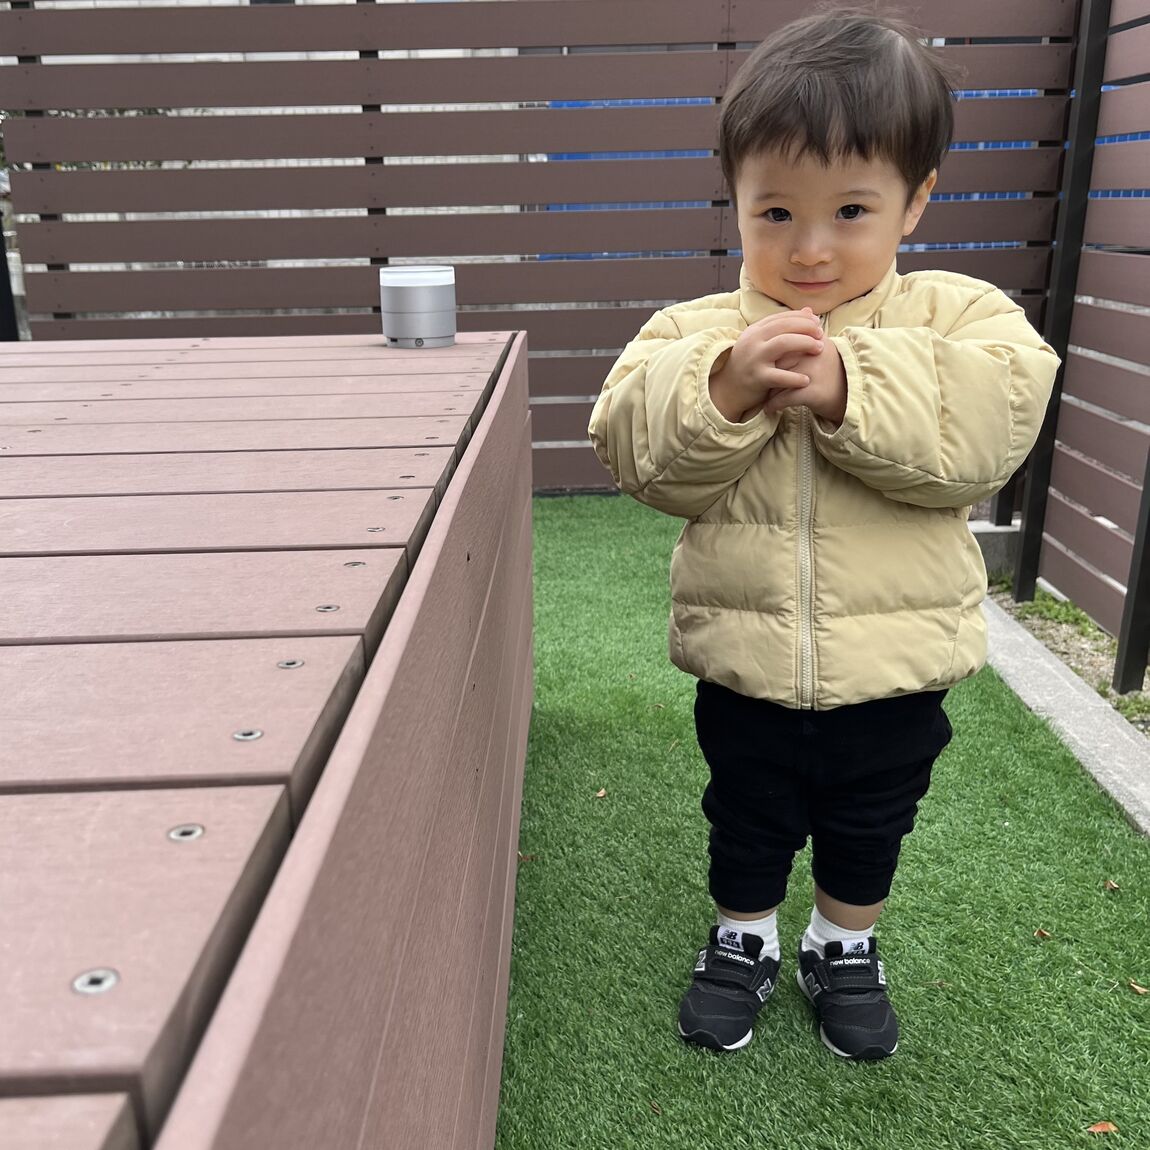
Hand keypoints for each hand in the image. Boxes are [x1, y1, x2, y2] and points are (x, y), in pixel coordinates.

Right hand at [708, 308, 824, 422]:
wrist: (728, 389)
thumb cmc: (751, 364)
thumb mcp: (763, 342)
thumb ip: (784, 327)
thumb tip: (809, 310)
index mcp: (755, 330)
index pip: (781, 317)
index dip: (802, 317)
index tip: (817, 321)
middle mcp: (753, 341)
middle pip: (785, 326)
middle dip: (807, 328)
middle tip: (821, 335)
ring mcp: (754, 358)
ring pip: (784, 343)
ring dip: (805, 344)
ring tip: (819, 350)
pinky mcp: (757, 378)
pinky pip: (779, 376)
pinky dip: (795, 378)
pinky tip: (807, 380)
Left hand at [765, 333, 847, 426]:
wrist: (851, 395)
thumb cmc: (833, 369)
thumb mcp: (826, 345)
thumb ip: (810, 331)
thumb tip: (806, 309)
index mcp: (816, 340)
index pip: (785, 341)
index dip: (773, 355)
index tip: (766, 363)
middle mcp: (814, 354)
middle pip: (778, 360)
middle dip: (767, 371)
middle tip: (759, 380)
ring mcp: (812, 373)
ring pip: (778, 379)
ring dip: (768, 390)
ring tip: (763, 396)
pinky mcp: (811, 392)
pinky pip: (784, 398)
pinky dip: (773, 405)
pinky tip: (769, 409)